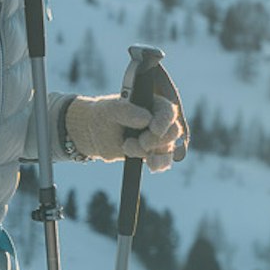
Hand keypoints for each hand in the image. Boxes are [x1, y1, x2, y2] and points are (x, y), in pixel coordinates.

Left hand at [64, 93, 184, 172]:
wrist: (96, 133)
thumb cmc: (105, 115)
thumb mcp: (111, 110)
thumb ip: (127, 112)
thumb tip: (146, 119)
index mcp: (154, 104)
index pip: (168, 111)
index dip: (164, 121)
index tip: (154, 129)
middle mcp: (160, 121)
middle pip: (173, 132)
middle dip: (158, 140)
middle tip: (142, 142)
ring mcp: (158, 139)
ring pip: (168, 149)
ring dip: (155, 154)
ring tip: (130, 149)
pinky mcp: (153, 153)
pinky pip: (163, 161)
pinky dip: (159, 164)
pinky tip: (151, 165)